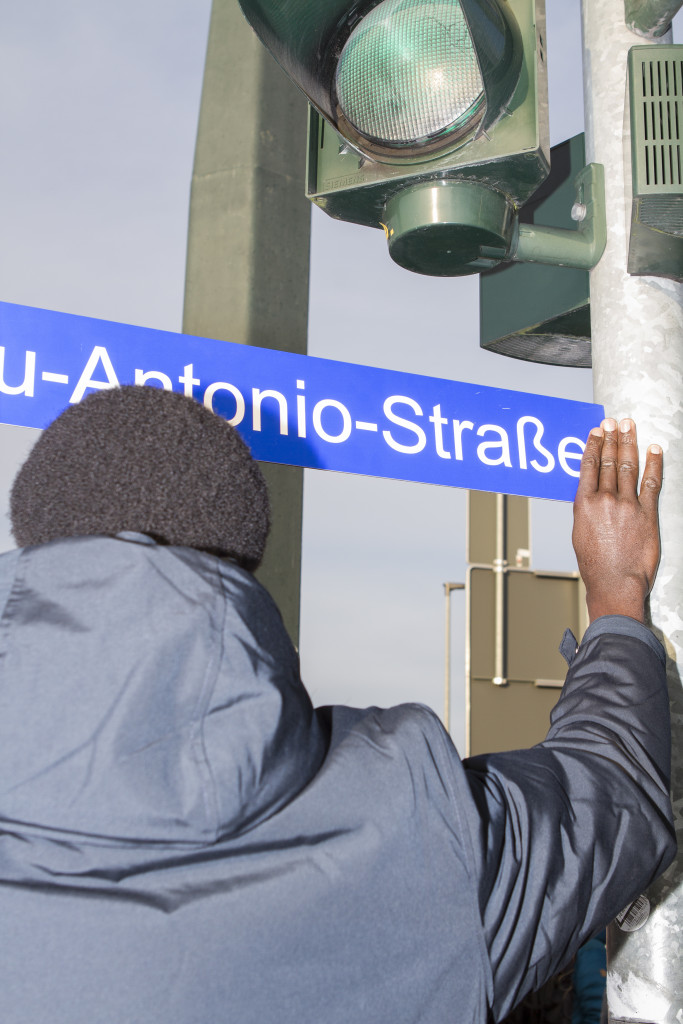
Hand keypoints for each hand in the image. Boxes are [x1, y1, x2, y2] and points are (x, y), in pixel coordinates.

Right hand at [572, 418, 661, 623]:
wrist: (615, 582)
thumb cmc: (596, 565)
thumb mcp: (580, 533)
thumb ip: (587, 509)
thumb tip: (592, 493)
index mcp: (585, 504)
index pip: (590, 465)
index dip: (594, 445)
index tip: (596, 431)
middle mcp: (605, 499)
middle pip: (610, 461)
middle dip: (612, 438)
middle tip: (613, 421)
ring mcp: (628, 505)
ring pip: (629, 466)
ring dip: (629, 443)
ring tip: (629, 426)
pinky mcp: (647, 513)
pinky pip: (652, 482)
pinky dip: (654, 463)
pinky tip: (654, 449)